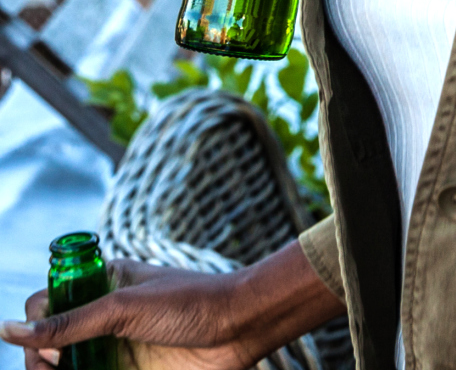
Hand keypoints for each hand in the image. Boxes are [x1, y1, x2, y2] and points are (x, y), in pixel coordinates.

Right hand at [3, 247, 337, 369]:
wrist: (241, 327)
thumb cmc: (191, 303)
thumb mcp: (123, 307)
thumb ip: (68, 321)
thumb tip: (7, 329)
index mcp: (102, 285)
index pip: (45, 303)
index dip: (38, 325)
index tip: (55, 344)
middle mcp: (103, 317)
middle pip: (48, 341)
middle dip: (40, 359)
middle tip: (58, 367)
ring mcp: (113, 348)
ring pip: (65, 367)